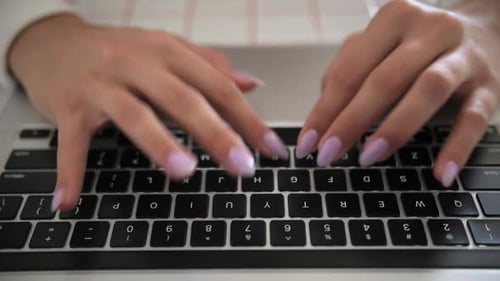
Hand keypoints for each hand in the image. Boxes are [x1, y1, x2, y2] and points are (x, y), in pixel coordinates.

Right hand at [8, 15, 287, 210]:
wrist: (54, 42)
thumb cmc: (117, 50)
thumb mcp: (166, 50)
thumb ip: (209, 65)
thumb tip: (252, 83)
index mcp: (167, 52)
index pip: (216, 86)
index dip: (246, 118)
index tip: (269, 148)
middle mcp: (136, 64)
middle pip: (182, 99)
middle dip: (216, 133)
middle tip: (241, 165)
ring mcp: (101, 85)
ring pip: (134, 115)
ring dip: (160, 145)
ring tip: (185, 172)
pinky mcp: (68, 106)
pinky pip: (71, 142)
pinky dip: (71, 171)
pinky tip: (71, 199)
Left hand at [297, 0, 499, 185]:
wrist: (486, 29)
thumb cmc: (418, 46)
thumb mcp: (381, 47)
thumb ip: (349, 73)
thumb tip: (321, 117)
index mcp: (393, 20)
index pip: (350, 71)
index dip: (324, 110)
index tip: (307, 143)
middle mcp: (429, 31)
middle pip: (384, 80)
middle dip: (350, 122)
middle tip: (327, 155)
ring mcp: (463, 56)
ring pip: (428, 90)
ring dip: (395, 128)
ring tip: (368, 158)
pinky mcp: (490, 84)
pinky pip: (474, 118)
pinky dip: (457, 146)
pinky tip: (440, 173)